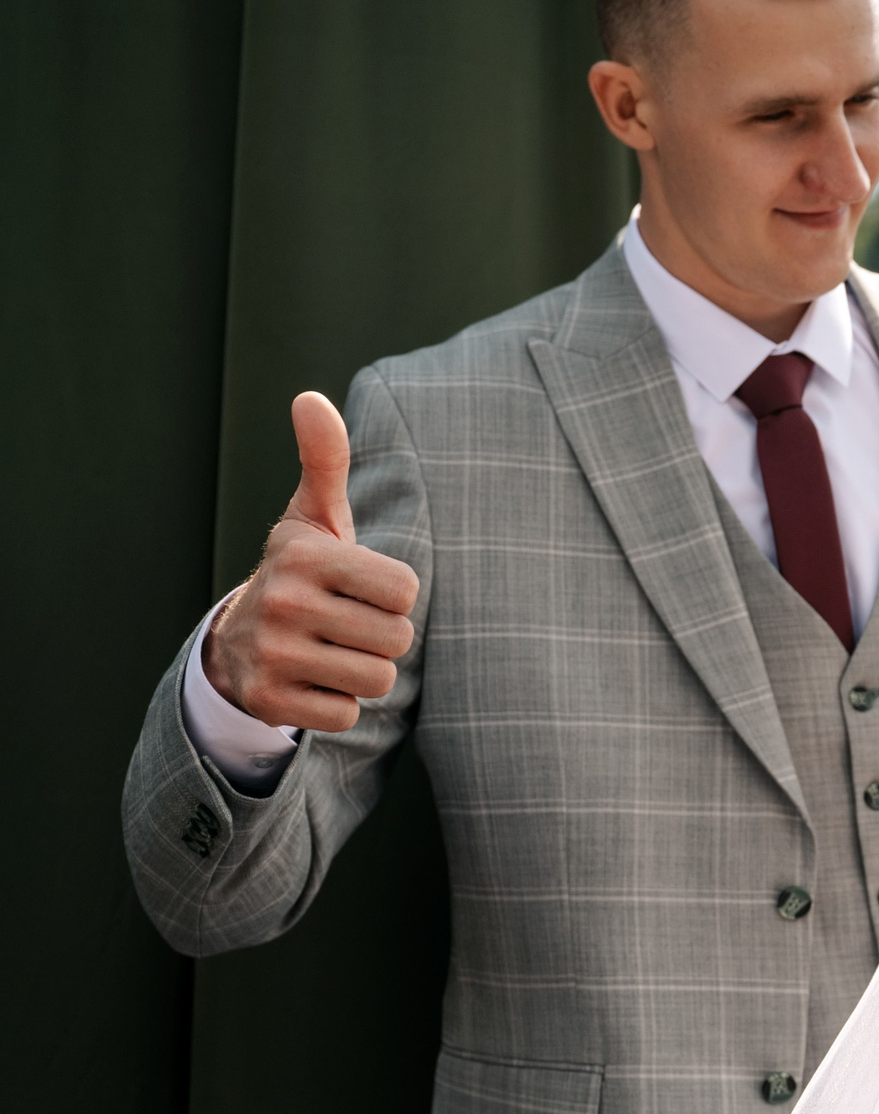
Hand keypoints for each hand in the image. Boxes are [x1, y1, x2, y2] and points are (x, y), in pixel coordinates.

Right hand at [204, 392, 418, 731]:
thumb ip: (325, 459)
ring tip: (331, 650)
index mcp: (304, 555)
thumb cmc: (302, 571)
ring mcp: (271, 654)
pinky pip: (347, 714)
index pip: (405, 590)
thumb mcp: (314, 515)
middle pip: (397, 639)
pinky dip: (339, 703)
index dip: (395, 594)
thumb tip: (310, 399)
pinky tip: (312, 680)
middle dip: (384, 636)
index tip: (362, 587)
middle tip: (347, 624)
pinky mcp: (268, 701)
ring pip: (377, 680)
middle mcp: (282, 602)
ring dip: (364, 671)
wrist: (238, 641)